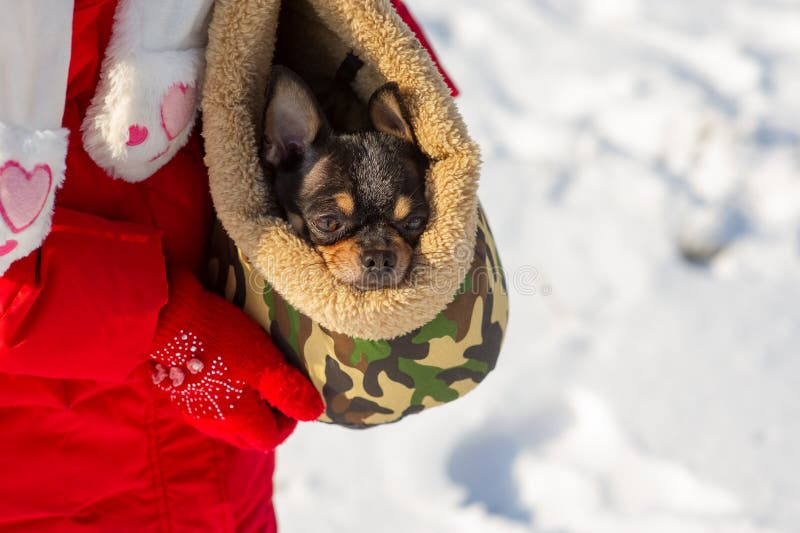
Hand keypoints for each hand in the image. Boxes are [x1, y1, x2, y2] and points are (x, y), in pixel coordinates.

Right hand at [149, 269, 323, 449]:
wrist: (168, 319)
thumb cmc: (222, 342)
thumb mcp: (264, 364)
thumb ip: (289, 392)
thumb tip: (316, 413)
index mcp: (238, 421)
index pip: (270, 437)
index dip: (289, 422)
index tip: (294, 398)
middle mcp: (214, 424)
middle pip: (249, 436)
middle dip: (268, 421)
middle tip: (277, 393)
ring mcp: (193, 410)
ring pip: (228, 424)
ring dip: (246, 411)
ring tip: (255, 381)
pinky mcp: (179, 393)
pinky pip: (209, 408)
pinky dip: (224, 400)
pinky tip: (227, 374)